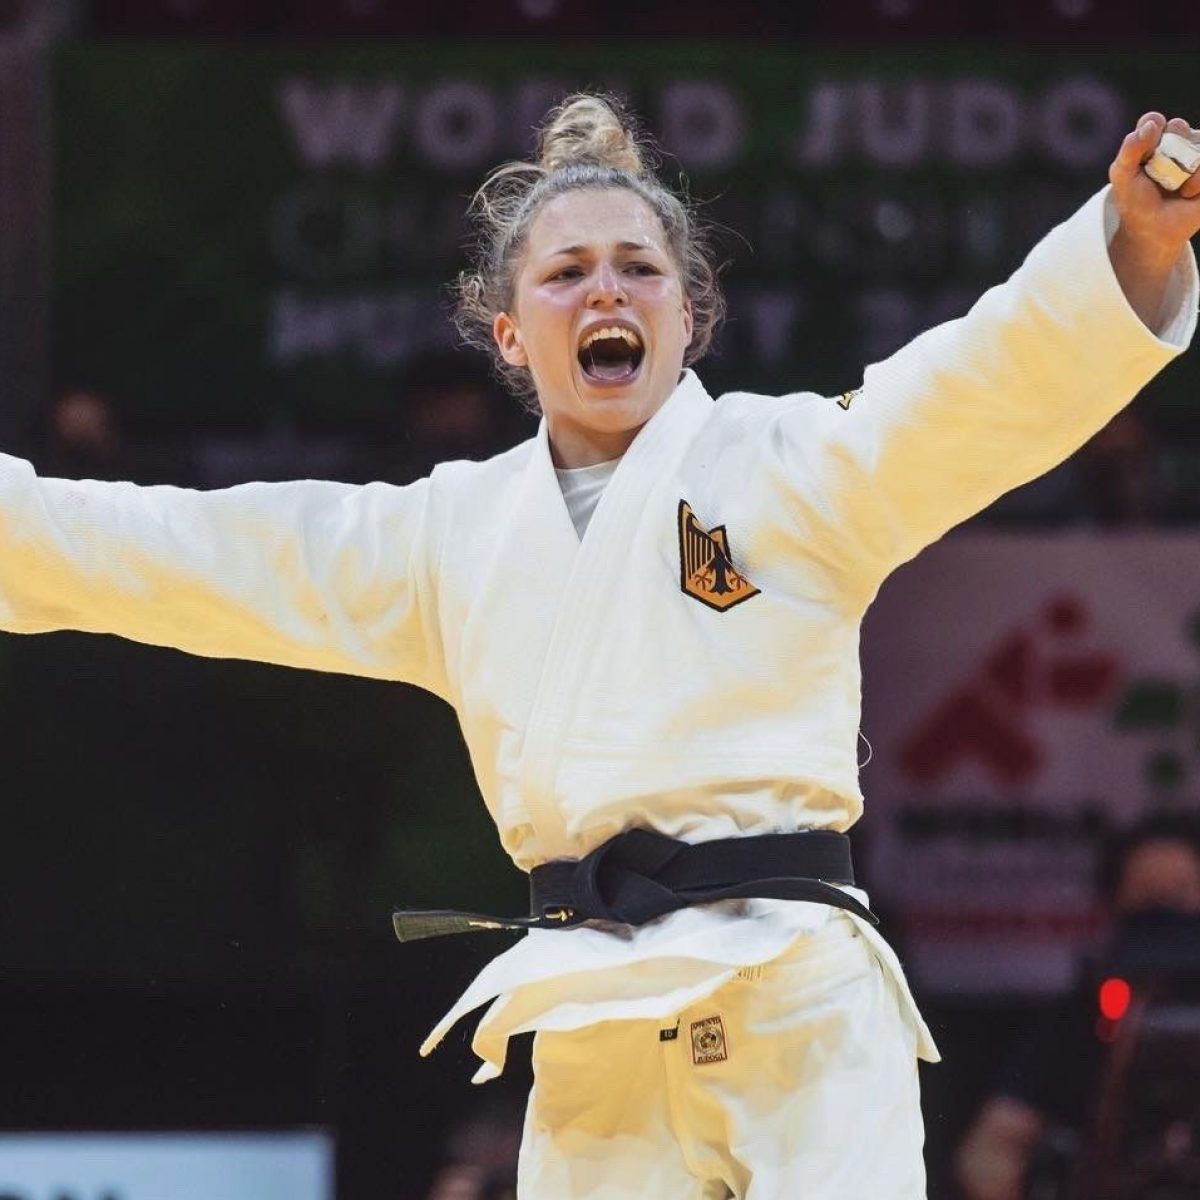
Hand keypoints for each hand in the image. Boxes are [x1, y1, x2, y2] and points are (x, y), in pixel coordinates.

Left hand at [1109, 112, 1199, 265]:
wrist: (1154, 231)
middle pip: (1177, 127)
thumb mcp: (1123, 178)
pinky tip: (1187, 194)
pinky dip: (1196, 182)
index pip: (1152, 120)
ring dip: (1181, 171)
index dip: (1150, 131)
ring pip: (1196, 144)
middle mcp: (1175, 143)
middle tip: (1157, 174)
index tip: (1144, 154)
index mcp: (1151, 141)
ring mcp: (1195, 155)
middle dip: (1166, 151)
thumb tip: (1151, 125)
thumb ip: (1129, 150)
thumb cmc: (1135, 203)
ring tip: (1173, 188)